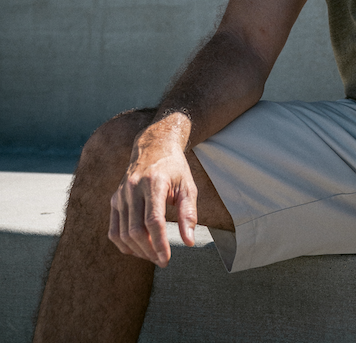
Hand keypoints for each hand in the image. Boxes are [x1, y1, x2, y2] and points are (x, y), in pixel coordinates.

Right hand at [108, 131, 197, 267]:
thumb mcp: (188, 186)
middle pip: (136, 230)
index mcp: (154, 183)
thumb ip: (189, 213)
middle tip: (162, 261)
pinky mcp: (114, 200)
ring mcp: (121, 194)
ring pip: (123, 234)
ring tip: (153, 256)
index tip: (166, 259)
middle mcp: (133, 188)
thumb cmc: (174, 168)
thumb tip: (189, 242)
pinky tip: (138, 249)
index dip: (159, 243)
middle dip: (149, 251)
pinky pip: (114, 230)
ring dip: (138, 251)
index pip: (153, 221)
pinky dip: (124, 244)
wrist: (154, 146)